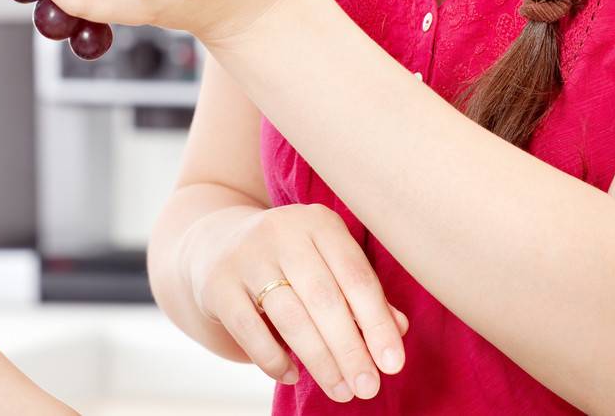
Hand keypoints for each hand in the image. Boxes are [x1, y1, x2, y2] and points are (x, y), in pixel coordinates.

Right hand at [188, 204, 408, 402]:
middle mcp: (282, 231)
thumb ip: (362, 294)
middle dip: (350, 349)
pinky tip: (292, 376)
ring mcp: (246, 256)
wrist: (215, 245)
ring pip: (290, 316)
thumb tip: (399, 329)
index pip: (356, 276)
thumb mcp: (327, 264)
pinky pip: (249, 329)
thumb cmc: (291, 263)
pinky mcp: (217, 283)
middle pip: (324, 297)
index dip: (377, 323)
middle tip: (368, 388)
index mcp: (319, 222)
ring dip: (319, 360)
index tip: (392, 365)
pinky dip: (273, 358)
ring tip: (341, 391)